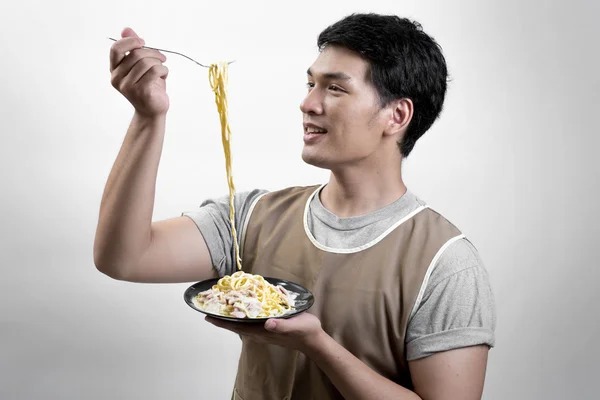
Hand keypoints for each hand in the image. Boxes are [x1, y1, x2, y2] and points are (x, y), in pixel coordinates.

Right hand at [109, 27, 169, 117]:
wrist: (152, 111)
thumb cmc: (148, 86)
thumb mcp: (140, 65)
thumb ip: (133, 48)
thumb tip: (126, 29)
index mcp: (114, 70)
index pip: (116, 49)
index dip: (130, 41)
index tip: (143, 41)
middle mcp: (117, 78)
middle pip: (135, 54)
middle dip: (152, 52)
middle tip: (161, 57)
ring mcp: (127, 86)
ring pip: (146, 62)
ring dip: (159, 62)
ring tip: (162, 68)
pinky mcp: (141, 91)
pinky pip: (154, 71)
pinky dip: (163, 70)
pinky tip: (164, 75)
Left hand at [205, 312, 324, 352]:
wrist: (313, 339)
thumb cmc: (304, 331)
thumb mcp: (294, 326)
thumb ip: (281, 326)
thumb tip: (267, 323)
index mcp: (263, 332)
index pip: (238, 327)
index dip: (223, 322)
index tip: (208, 316)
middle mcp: (260, 332)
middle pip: (236, 326)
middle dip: (222, 318)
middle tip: (210, 308)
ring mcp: (264, 330)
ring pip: (242, 324)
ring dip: (231, 317)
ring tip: (221, 307)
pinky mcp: (269, 326)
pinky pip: (250, 321)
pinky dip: (242, 315)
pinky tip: (241, 307)